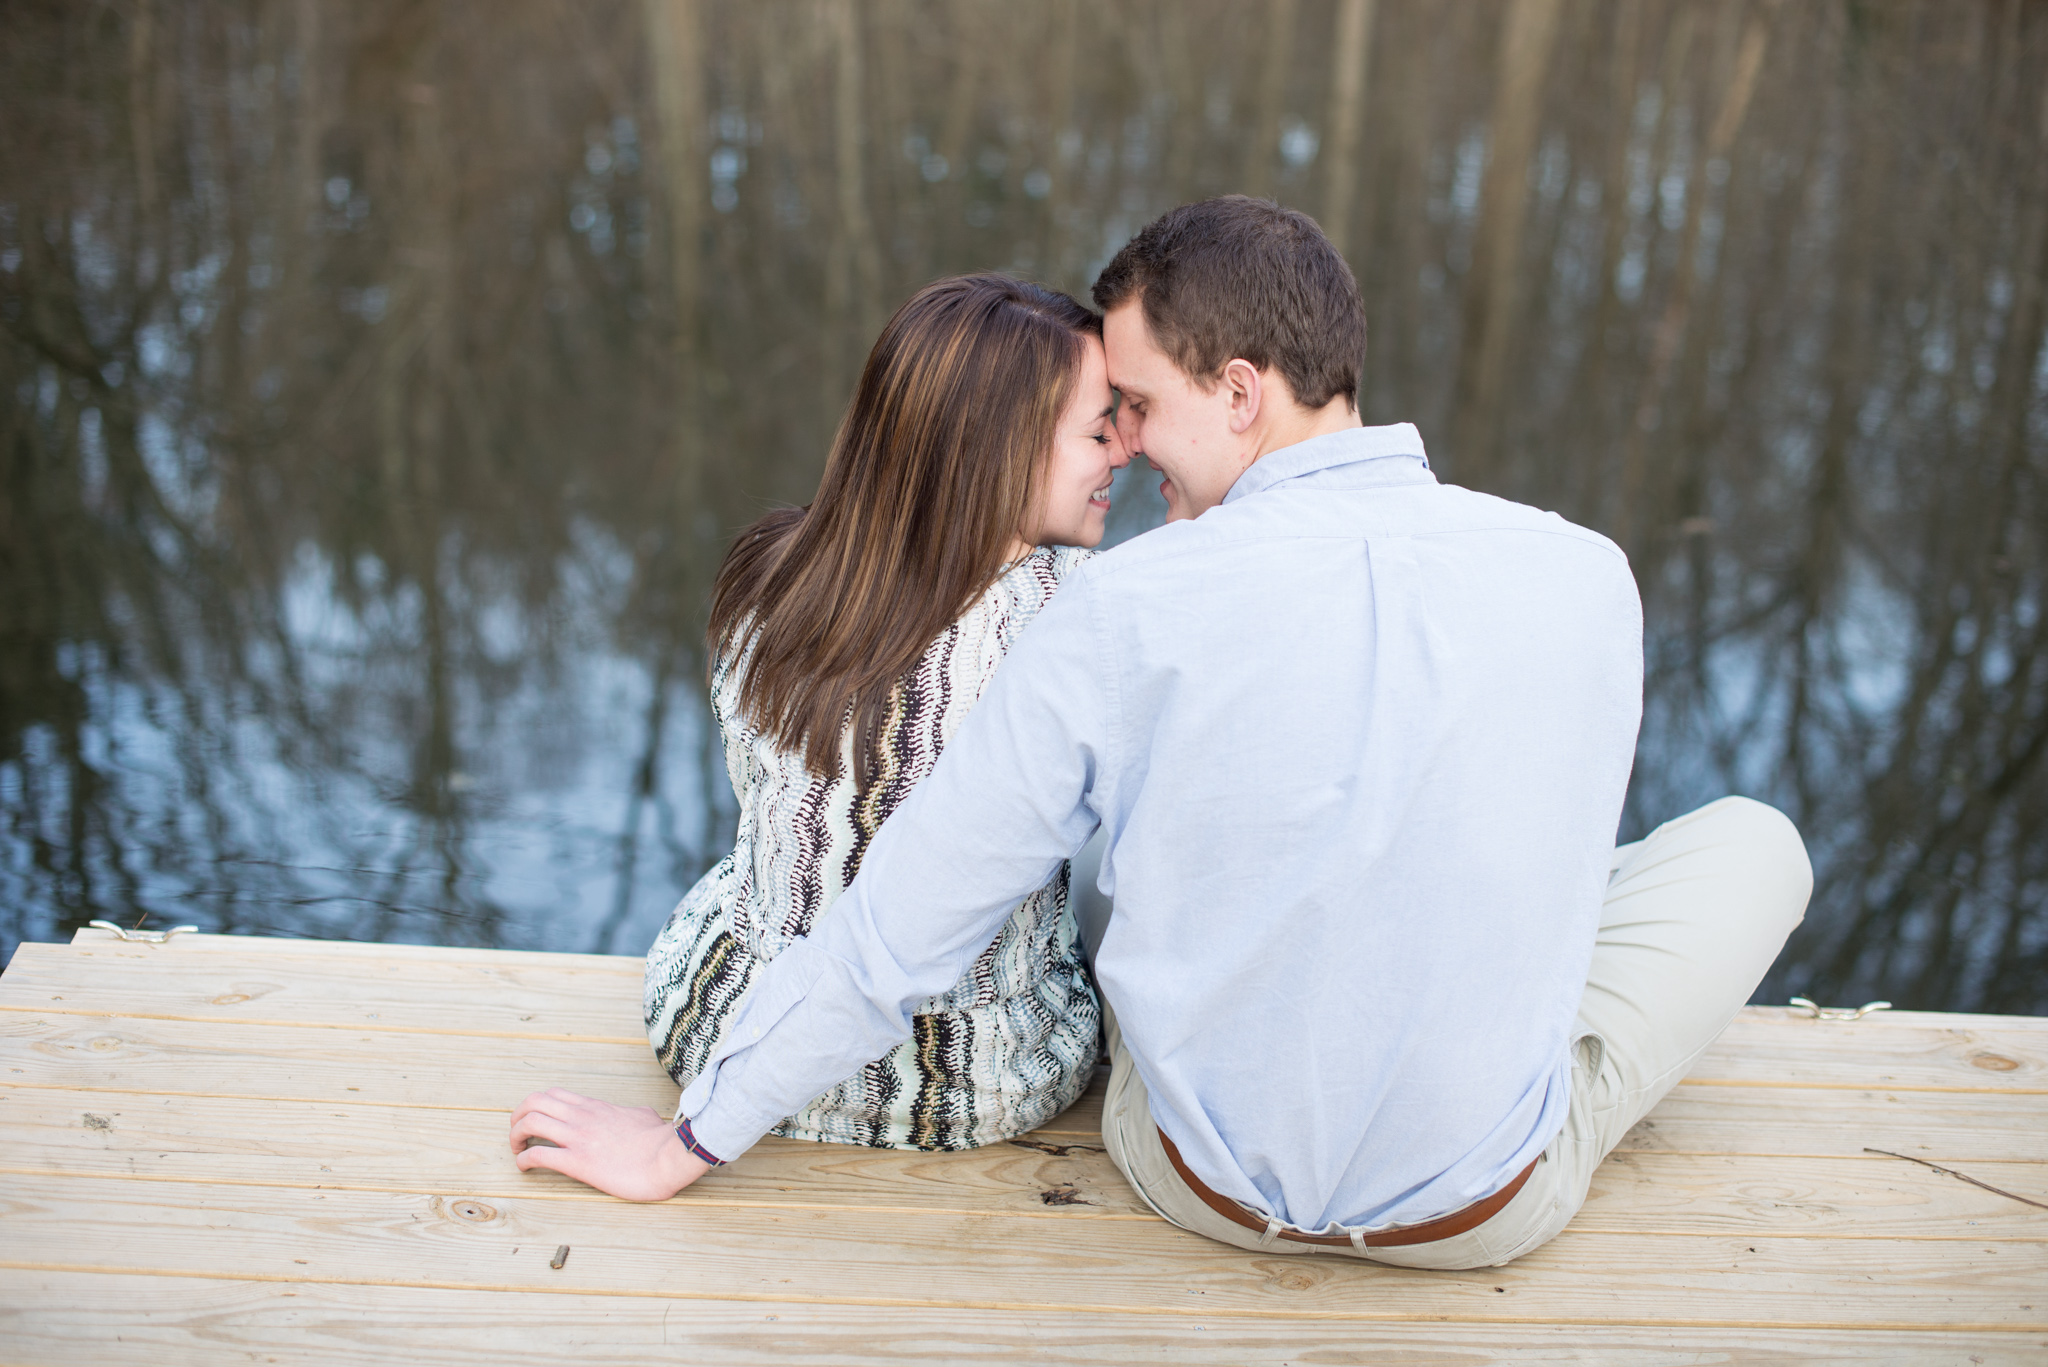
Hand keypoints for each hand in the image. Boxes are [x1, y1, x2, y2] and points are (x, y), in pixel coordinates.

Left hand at [508, 1088, 711, 1200]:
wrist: (668, 1156)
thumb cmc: (660, 1140)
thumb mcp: (643, 1116)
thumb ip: (632, 1114)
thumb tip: (637, 1117)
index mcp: (594, 1107)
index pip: (554, 1095)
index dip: (535, 1106)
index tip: (534, 1122)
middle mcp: (581, 1117)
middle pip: (533, 1102)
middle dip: (517, 1117)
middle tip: (517, 1134)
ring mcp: (578, 1138)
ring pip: (530, 1122)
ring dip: (515, 1136)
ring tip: (517, 1149)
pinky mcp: (578, 1162)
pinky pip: (538, 1155)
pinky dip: (524, 1160)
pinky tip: (525, 1168)